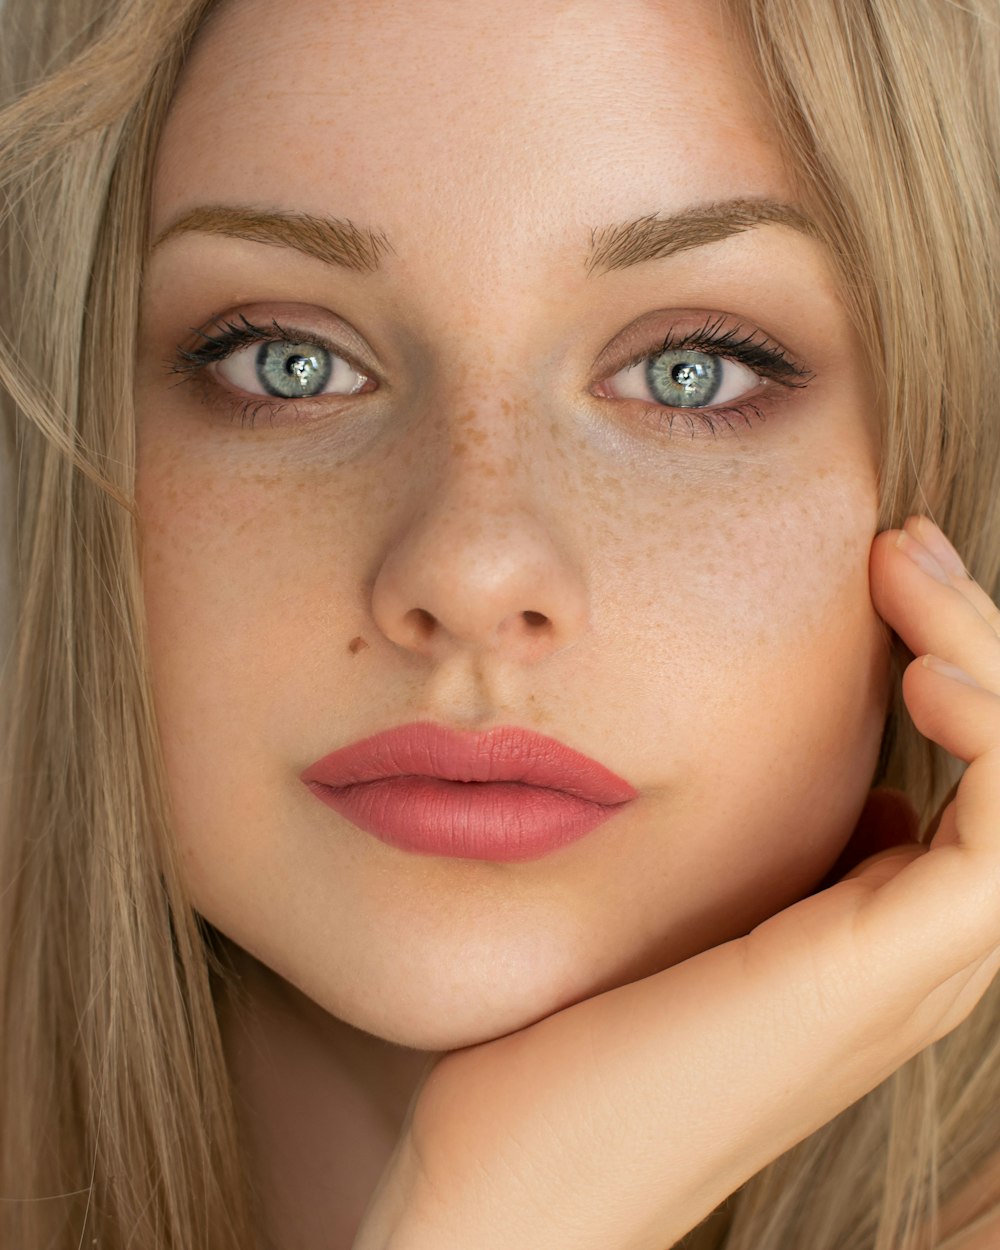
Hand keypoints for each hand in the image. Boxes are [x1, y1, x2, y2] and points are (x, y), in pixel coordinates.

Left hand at [352, 515, 999, 1249]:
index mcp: (861, 931)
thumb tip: (836, 791)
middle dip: (972, 639)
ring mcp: (903, 968)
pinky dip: (989, 738)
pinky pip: (996, 842)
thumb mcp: (673, 909)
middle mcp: (905, 949)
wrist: (517, 1187)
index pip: (963, 777)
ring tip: (909, 574)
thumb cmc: (563, 1046)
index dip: (946, 662)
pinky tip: (918, 671)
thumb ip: (750, 858)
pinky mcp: (877, 976)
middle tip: (900, 544)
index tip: (877, 571)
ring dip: (987, 663)